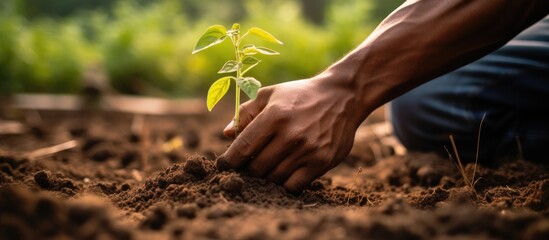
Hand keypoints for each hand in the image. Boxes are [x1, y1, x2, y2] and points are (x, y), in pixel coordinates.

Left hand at [221, 76, 366, 192]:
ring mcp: (307, 150)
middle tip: (247, 167)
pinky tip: (283, 174)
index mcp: (274, 116)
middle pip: (257, 168)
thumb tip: (226, 134)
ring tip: (266, 169)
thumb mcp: (270, 95)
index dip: (230, 161)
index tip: (225, 165)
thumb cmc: (300, 95)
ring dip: (266, 177)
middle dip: (248, 171)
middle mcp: (291, 135)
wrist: (343, 96)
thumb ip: (246, 113)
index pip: (243, 147)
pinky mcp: (321, 162)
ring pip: (274, 178)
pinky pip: (294, 185)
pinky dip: (284, 184)